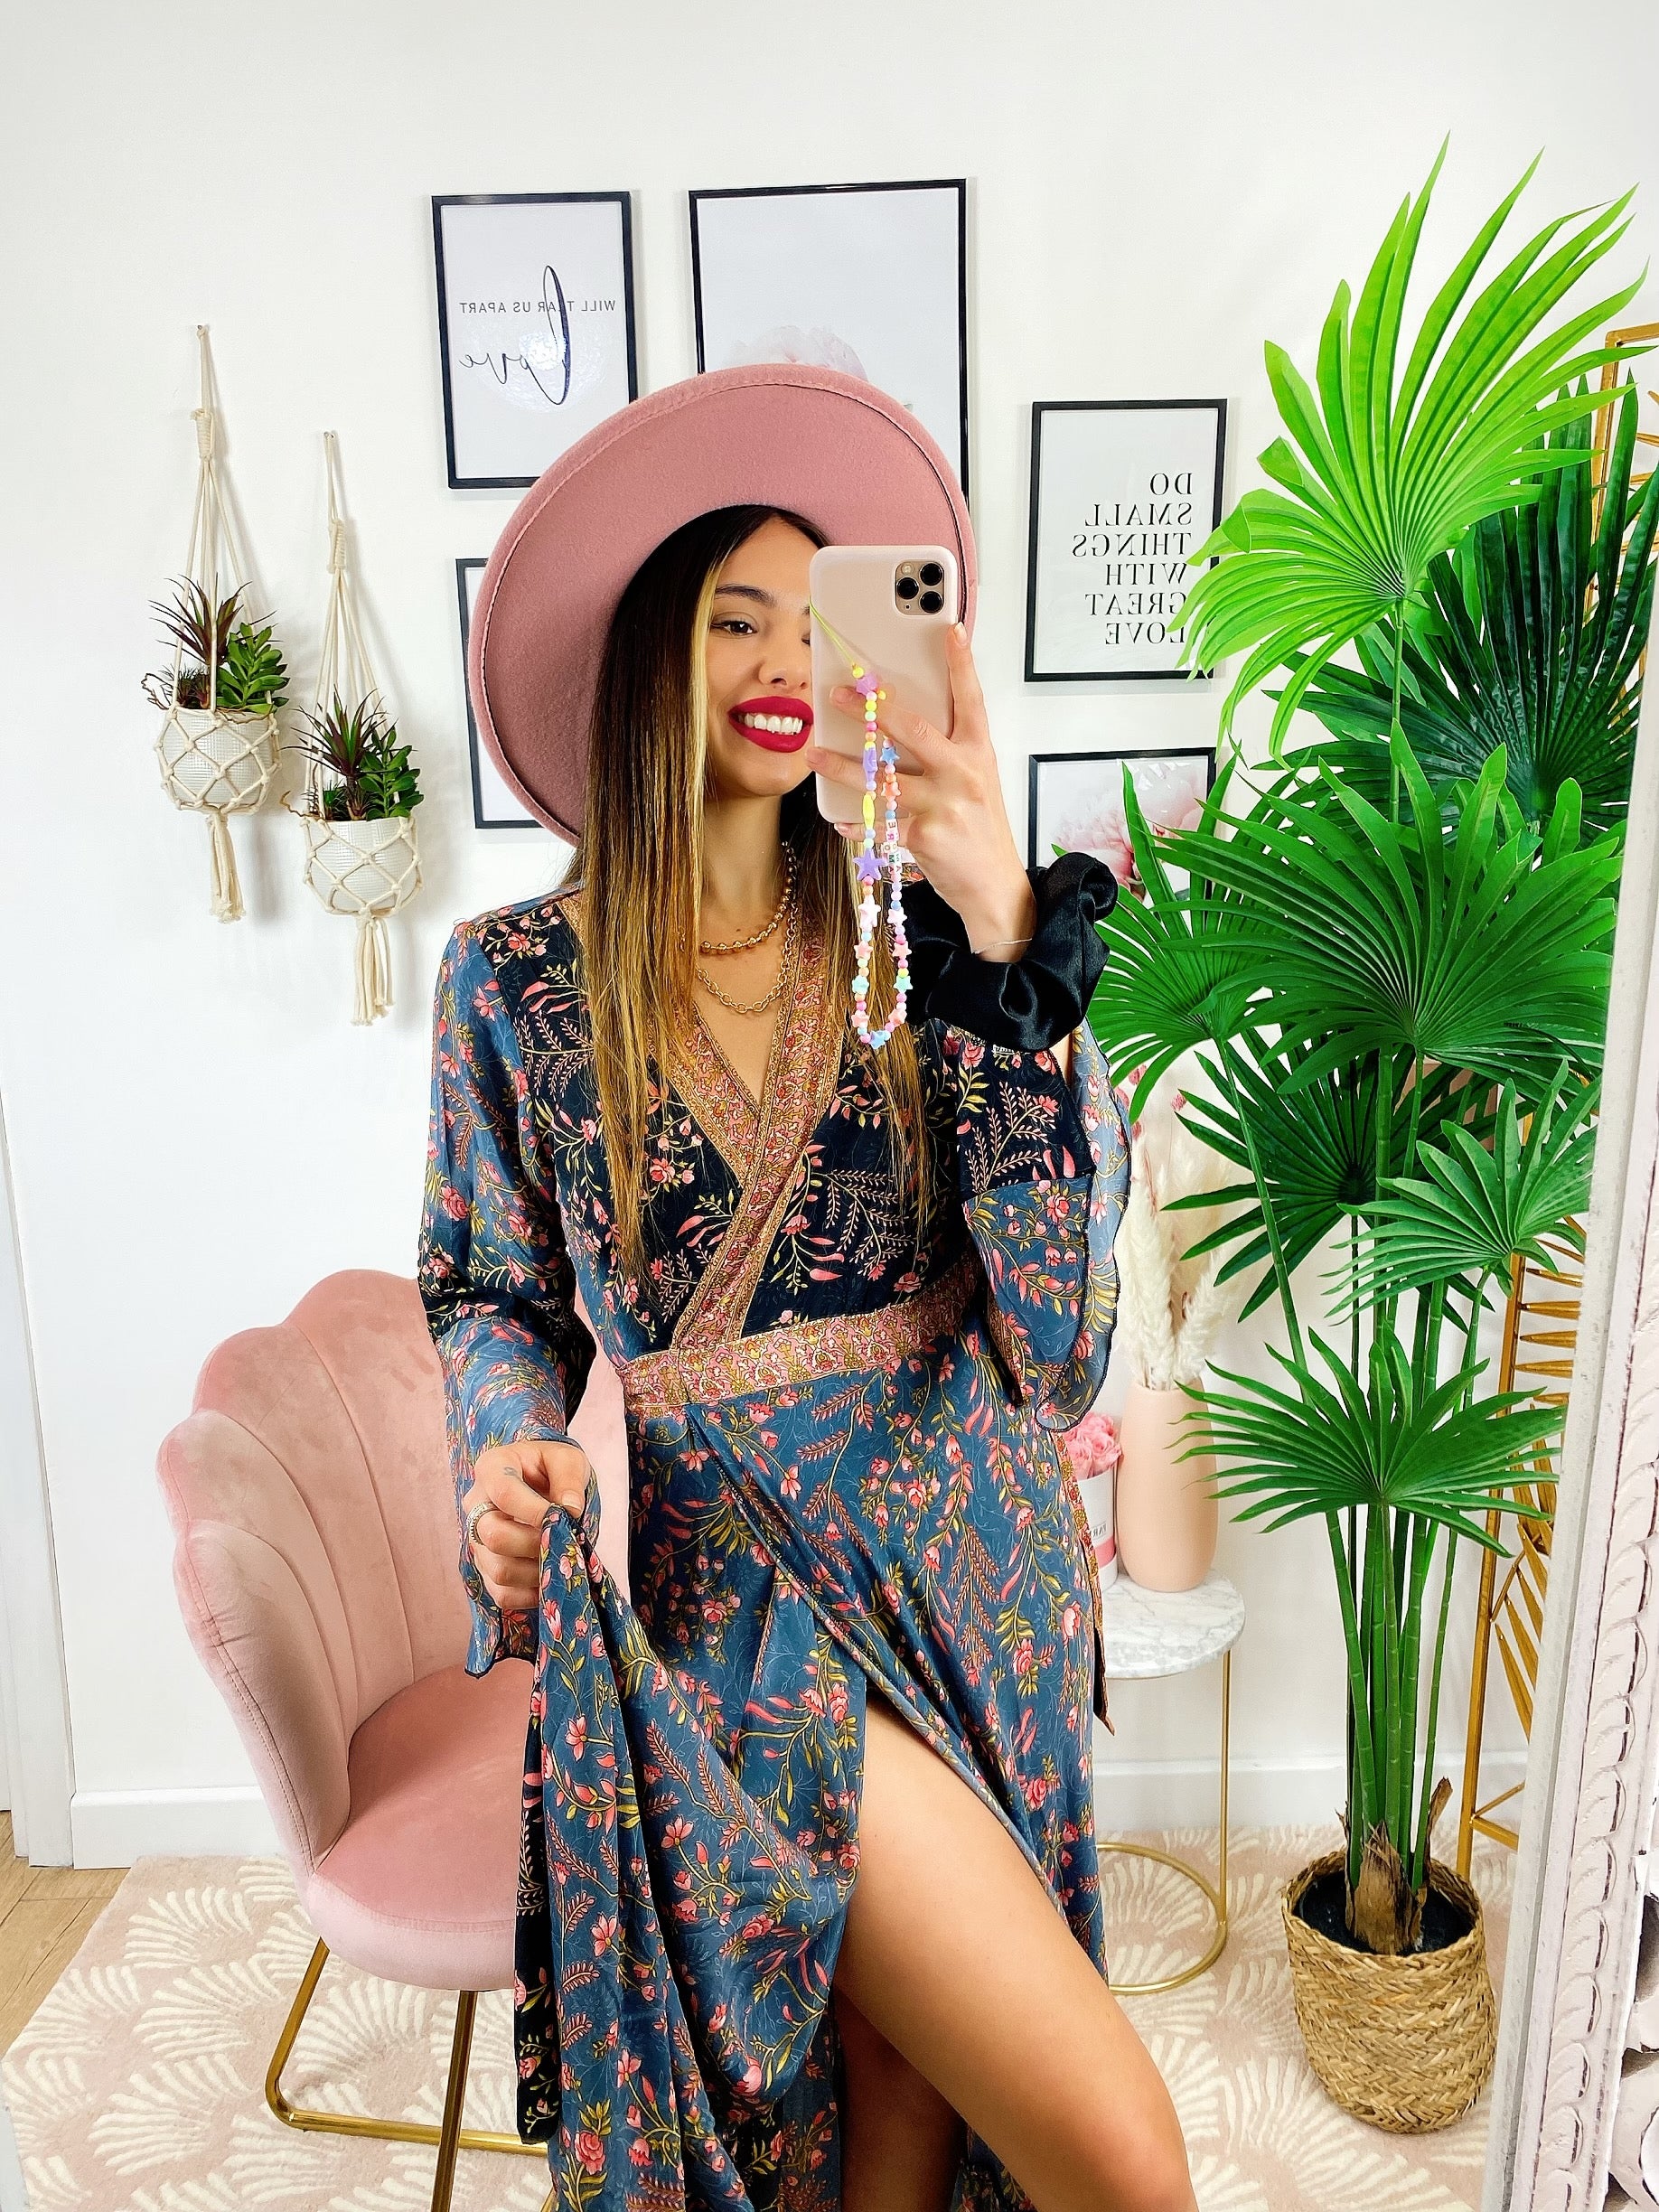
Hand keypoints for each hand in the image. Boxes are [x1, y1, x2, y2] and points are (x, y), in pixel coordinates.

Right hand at [463, 1439, 590, 1613]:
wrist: (544, 1485)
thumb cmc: (553, 1469)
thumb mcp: (568, 1459)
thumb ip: (570, 1478)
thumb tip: (570, 1510)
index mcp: (492, 1468)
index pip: (503, 1493)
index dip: (534, 1511)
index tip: (563, 1516)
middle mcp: (476, 1505)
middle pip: (494, 1536)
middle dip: (535, 1544)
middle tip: (563, 1541)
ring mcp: (478, 1540)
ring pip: (498, 1569)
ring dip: (537, 1571)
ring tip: (559, 1558)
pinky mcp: (486, 1568)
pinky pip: (502, 1593)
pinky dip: (530, 1593)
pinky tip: (549, 1578)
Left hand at [806, 623, 1036, 955]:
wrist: (994, 885)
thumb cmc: (979, 828)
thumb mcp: (976, 780)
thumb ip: (948, 750)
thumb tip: (900, 723)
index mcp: (978, 752)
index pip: (970, 699)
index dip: (961, 664)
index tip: (949, 630)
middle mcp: (962, 773)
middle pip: (912, 730)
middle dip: (871, 708)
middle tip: (840, 692)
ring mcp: (943, 805)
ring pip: (882, 778)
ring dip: (843, 767)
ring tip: (816, 754)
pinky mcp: (924, 836)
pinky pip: (878, 824)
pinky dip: (855, 823)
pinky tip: (838, 817)